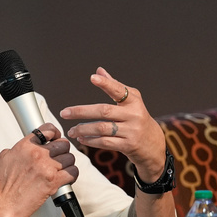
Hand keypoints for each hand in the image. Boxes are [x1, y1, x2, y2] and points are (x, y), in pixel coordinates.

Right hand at [0, 122, 78, 216]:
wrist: (3, 205)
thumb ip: (19, 148)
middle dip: (62, 151)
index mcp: (25, 146)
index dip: (55, 133)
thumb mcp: (5, 157)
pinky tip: (66, 178)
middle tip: (57, 158)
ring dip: (67, 164)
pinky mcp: (54, 181)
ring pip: (70, 158)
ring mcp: (47, 167)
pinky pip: (73, 172)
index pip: (48, 129)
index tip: (56, 137)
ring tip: (60, 170)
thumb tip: (28, 145)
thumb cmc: (3, 186)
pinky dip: (72, 175)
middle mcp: (37, 154)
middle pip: (63, 144)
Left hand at [60, 67, 166, 181]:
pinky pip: (105, 142)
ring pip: (102, 128)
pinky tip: (81, 138)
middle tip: (64, 112)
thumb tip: (98, 70)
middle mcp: (134, 115)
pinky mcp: (128, 145)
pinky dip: (91, 140)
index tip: (92, 78)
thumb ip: (114, 87)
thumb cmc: (137, 118)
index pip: (119, 90)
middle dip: (81, 111)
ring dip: (83, 129)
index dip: (106, 83)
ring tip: (71, 130)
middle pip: (104, 111)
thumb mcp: (131, 102)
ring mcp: (131, 131)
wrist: (152, 144)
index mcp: (134, 101)